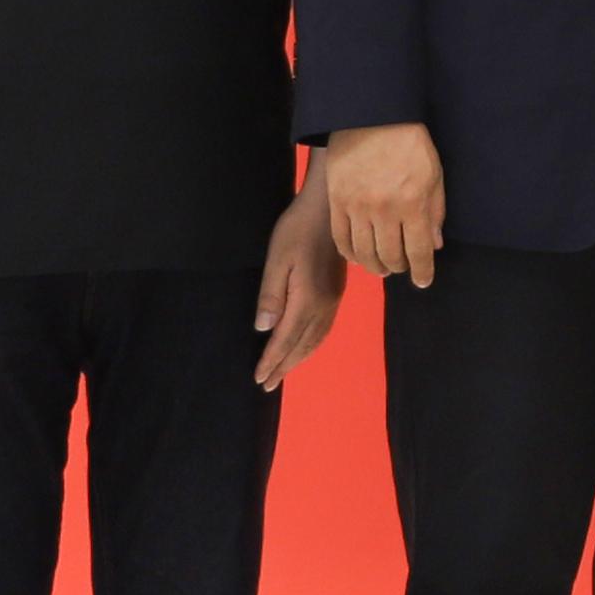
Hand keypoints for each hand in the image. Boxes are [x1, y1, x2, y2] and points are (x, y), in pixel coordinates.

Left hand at [252, 181, 349, 388]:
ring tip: (284, 372)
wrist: (330, 208)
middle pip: (302, 345)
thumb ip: (271, 295)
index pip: (286, 339)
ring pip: (316, 339)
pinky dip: (313, 344)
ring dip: (299, 358)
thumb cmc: (297, 229)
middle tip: (267, 385)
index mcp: (307, 299)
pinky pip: (324, 328)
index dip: (271, 360)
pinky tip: (306, 346)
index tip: (258, 379)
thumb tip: (263, 328)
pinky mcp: (336, 292)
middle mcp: (324, 305)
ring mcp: (333, 299)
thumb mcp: (277, 259)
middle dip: (284, 366)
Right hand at [317, 122, 446, 287]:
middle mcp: (383, 211)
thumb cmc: (409, 144)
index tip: (424, 281)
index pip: (418, 251)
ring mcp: (356, 208)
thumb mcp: (434, 174)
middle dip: (399, 268)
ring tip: (383, 267)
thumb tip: (434, 245)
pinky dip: (351, 254)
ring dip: (375, 266)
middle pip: (390, 256)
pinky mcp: (336, 202)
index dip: (422, 271)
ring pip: (364, 253)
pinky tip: (359, 256)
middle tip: (403, 268)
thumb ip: (435, 212)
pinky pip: (341, 239)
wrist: (370, 118)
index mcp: (412, 204)